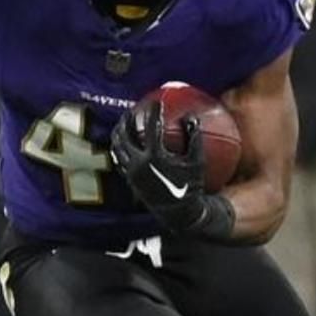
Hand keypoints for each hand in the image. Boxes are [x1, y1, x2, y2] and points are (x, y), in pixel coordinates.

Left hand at [110, 101, 232, 238]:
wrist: (179, 213)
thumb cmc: (191, 186)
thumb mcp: (197, 162)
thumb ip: (194, 138)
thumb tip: (191, 116)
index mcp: (155, 157)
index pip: (151, 128)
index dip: (153, 112)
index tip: (156, 102)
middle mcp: (139, 164)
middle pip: (126, 135)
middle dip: (128, 120)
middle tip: (132, 110)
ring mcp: (131, 173)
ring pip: (118, 148)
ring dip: (119, 133)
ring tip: (124, 124)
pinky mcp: (129, 180)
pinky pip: (119, 160)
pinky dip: (120, 148)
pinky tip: (124, 143)